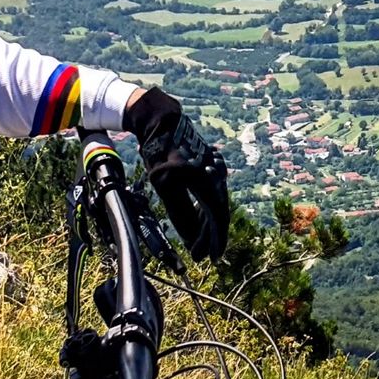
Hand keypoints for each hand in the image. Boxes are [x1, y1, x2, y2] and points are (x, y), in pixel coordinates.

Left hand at [122, 89, 231, 261]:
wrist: (163, 122)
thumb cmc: (161, 153)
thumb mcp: (165, 186)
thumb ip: (180, 213)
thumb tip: (189, 239)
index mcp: (209, 183)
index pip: (218, 218)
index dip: (215, 240)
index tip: (211, 257)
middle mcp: (217, 177)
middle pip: (217, 213)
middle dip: (208, 236)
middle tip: (199, 254)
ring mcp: (215, 171)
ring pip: (214, 204)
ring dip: (205, 224)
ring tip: (196, 241)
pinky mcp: (209, 167)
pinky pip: (210, 193)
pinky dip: (204, 209)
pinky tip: (197, 220)